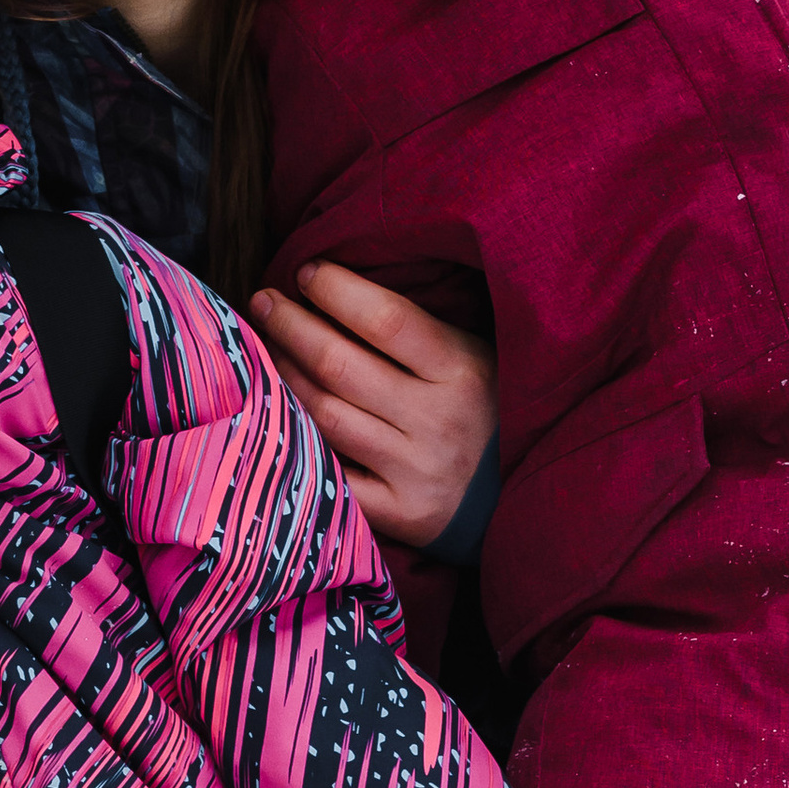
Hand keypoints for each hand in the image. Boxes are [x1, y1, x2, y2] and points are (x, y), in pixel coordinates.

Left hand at [248, 263, 496, 548]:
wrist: (525, 496)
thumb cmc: (488, 410)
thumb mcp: (474, 357)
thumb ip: (418, 330)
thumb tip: (336, 285)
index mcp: (463, 370)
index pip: (385, 319)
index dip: (336, 290)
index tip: (306, 272)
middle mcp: (438, 421)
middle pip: (340, 366)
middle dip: (291, 325)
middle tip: (264, 301)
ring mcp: (416, 472)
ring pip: (325, 417)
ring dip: (285, 376)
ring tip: (266, 348)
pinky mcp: (400, 515)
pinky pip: (331, 473)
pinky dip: (298, 440)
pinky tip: (277, 412)